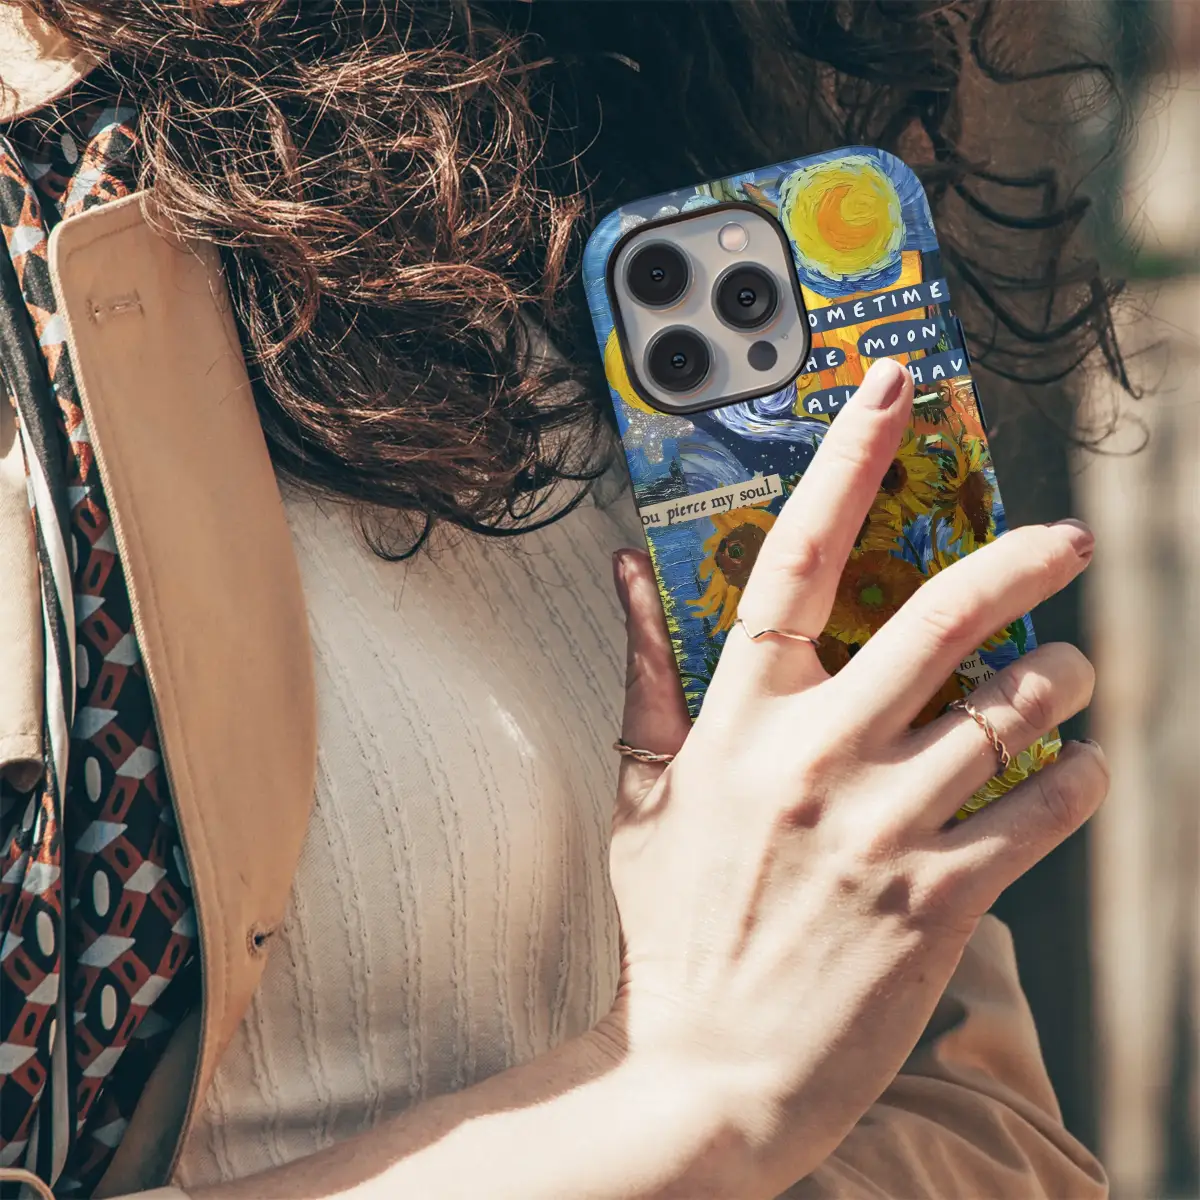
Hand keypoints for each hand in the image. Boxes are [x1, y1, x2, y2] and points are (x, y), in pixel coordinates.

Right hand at [605, 357, 1106, 1196]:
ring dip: (1061, 678)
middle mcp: (815, 757)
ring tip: (1072, 672)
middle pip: (938, 619)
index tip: (891, 390)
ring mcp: (880, 827)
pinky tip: (1076, 766)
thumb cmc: (673, 927)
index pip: (794, 559)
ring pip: (1008, 712)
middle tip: (1066, 539)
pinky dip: (1075, 777)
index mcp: (739, 721)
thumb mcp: (642, 794)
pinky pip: (1038, 811)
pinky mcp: (938, 898)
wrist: (705, 1072)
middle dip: (1020, 561)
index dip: (847, 461)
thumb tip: (624, 572)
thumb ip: (643, 674)